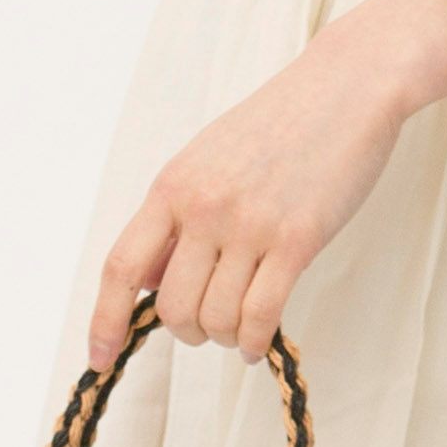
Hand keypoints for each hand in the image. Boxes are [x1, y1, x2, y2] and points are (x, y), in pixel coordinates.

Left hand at [92, 0, 446, 366]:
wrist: (346, 87)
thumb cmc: (279, 123)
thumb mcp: (207, 158)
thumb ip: (176, 215)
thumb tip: (150, 280)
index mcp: (172, 186)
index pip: (122, 266)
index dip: (104, 320)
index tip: (100, 359)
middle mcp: (203, 207)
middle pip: (172, 307)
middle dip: (188, 332)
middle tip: (210, 326)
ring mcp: (250, 224)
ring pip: (217, 318)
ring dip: (227, 337)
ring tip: (242, 328)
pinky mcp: (297, 240)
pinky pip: (262, 316)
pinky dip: (256, 342)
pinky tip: (261, 342)